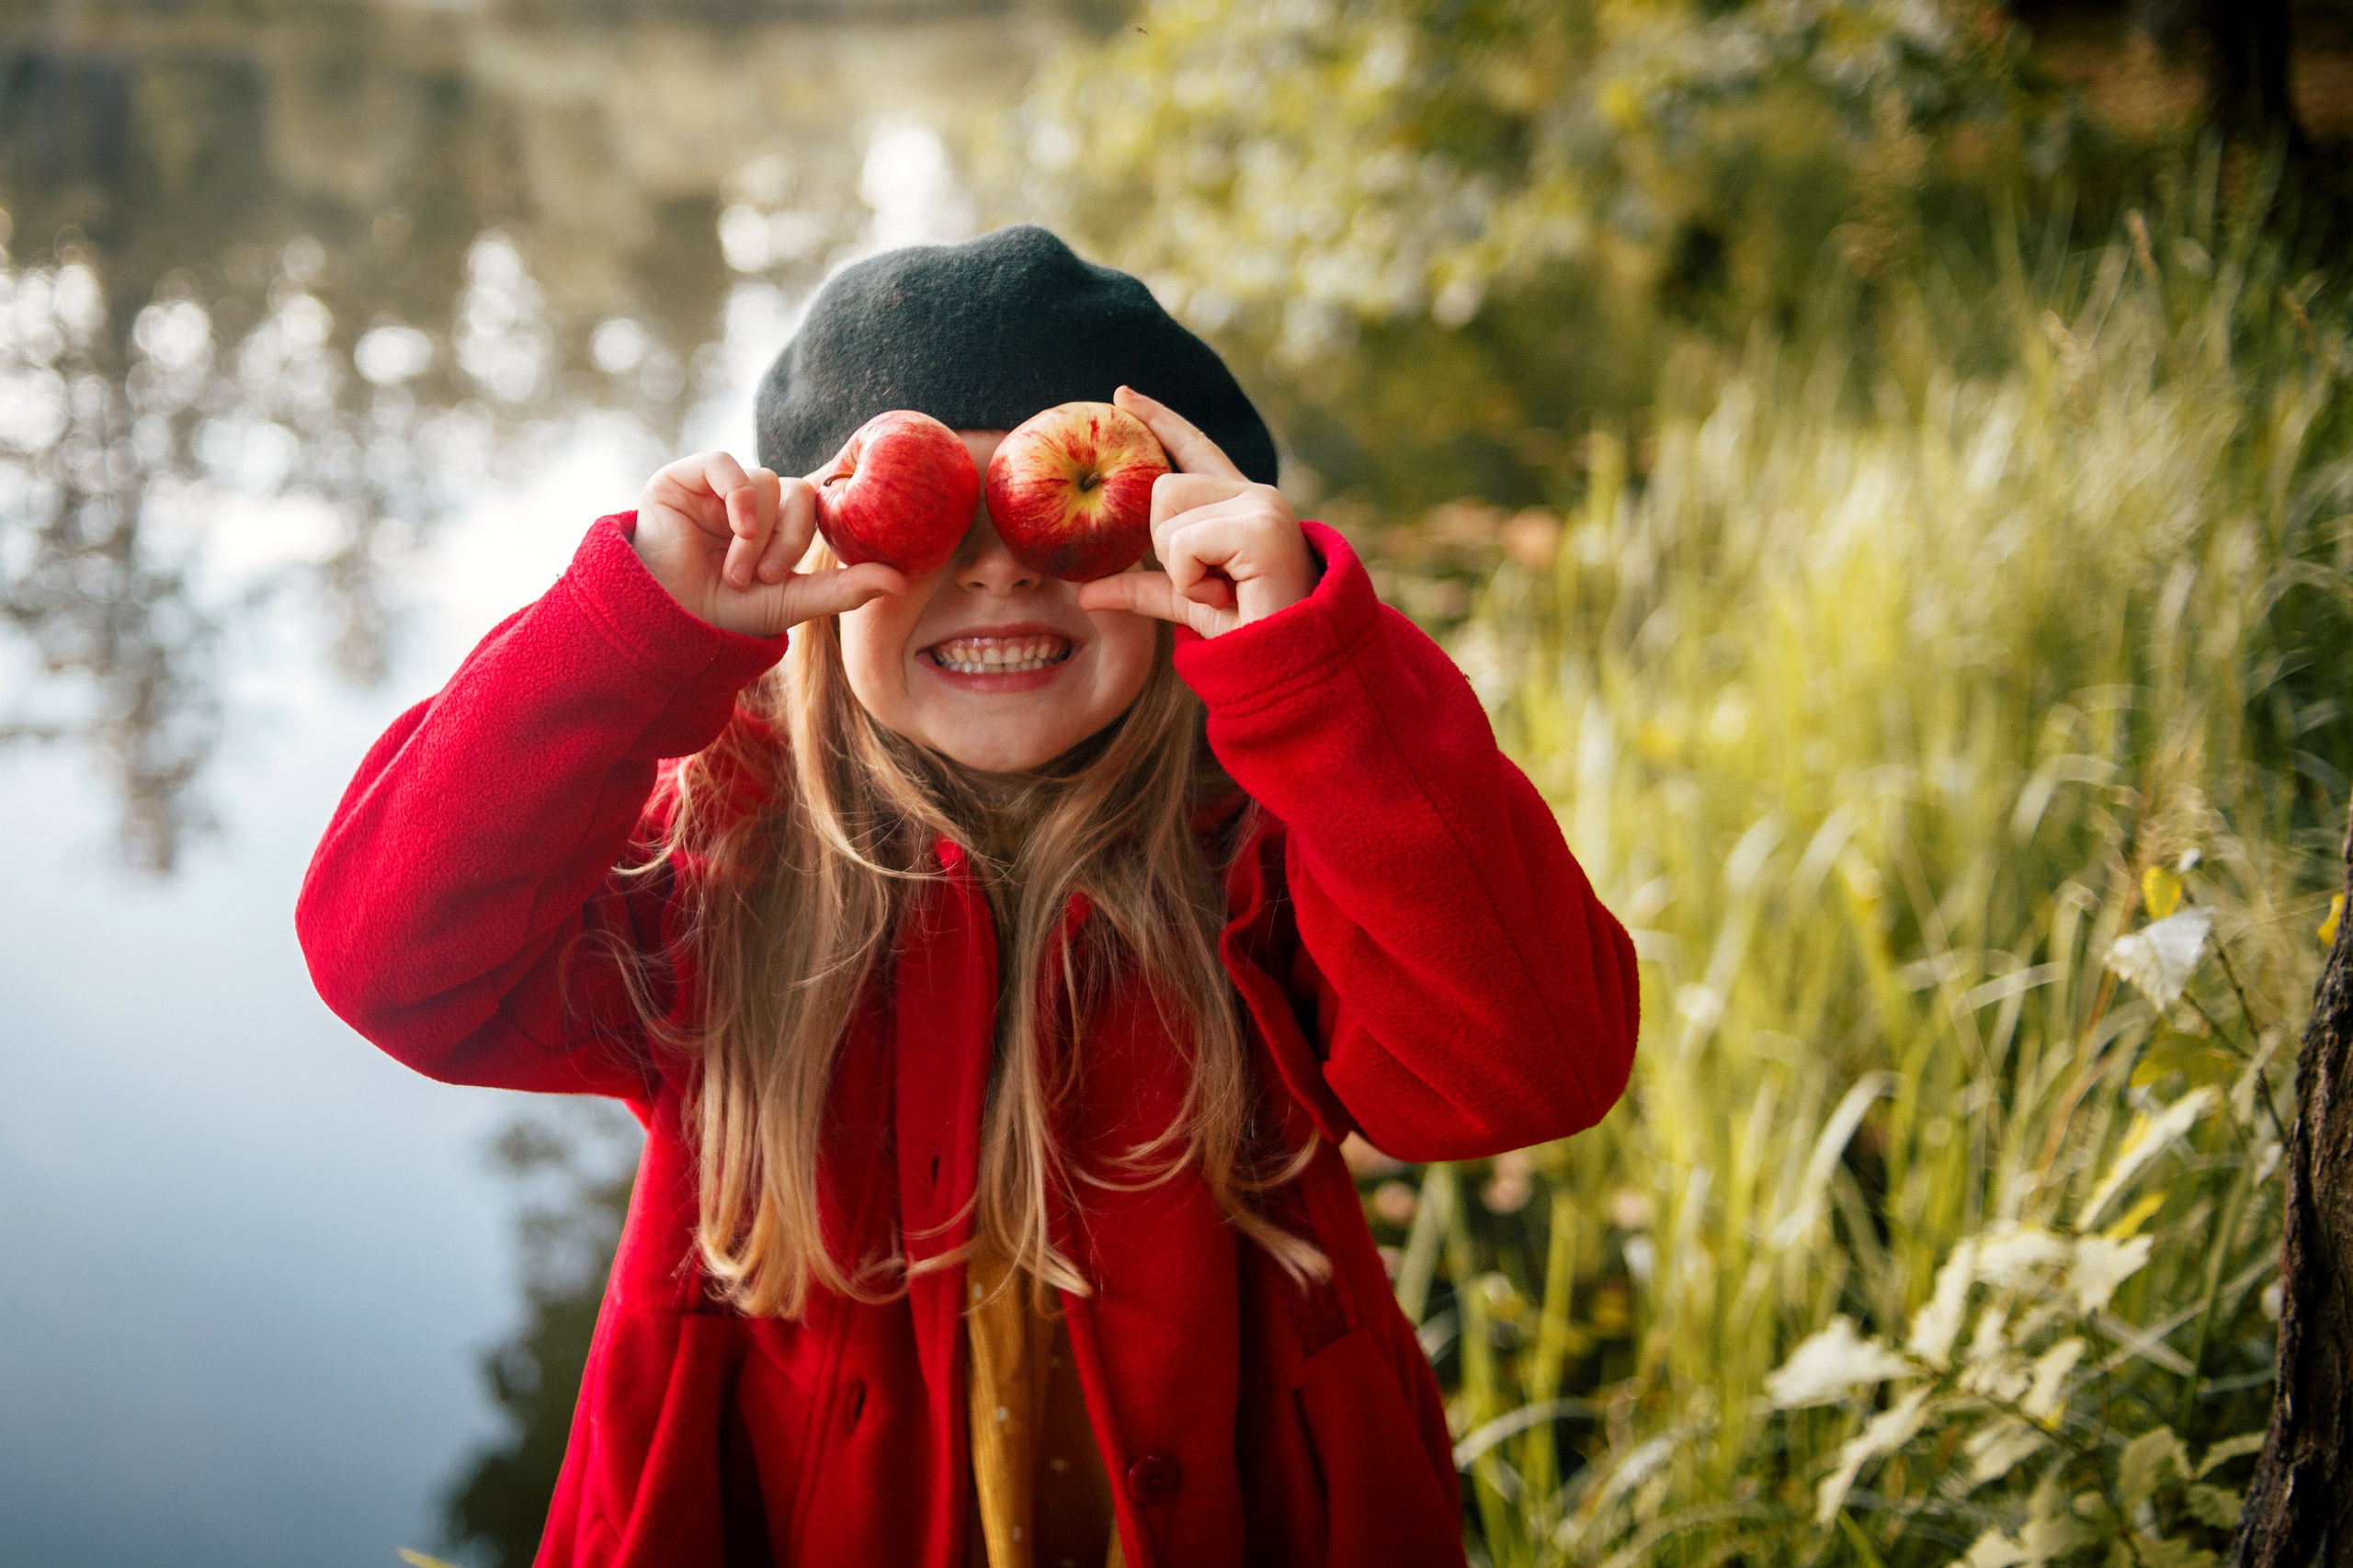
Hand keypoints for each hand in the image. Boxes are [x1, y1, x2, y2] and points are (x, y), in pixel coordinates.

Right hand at [631, 451, 905, 635]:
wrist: (668, 622)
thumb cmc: (726, 616)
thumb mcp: (792, 602)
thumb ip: (843, 589)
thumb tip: (901, 581)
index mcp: (778, 524)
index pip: (815, 506)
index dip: (807, 535)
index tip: (785, 574)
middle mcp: (753, 502)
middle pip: (798, 491)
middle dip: (787, 539)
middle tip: (762, 577)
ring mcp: (719, 488)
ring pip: (767, 481)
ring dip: (757, 533)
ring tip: (735, 572)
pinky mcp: (685, 478)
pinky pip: (726, 463)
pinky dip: (738, 495)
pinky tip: (735, 527)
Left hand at [1075, 386, 1314, 636]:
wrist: (1287, 663)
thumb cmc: (1247, 631)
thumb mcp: (1185, 600)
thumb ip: (1141, 587)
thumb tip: (1086, 593)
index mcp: (1237, 503)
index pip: (1192, 448)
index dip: (1157, 421)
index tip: (1121, 395)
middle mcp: (1253, 494)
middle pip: (1161, 486)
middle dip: (1166, 544)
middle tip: (1208, 580)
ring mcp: (1262, 506)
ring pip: (1167, 509)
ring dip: (1179, 565)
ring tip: (1222, 588)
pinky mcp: (1262, 527)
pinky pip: (1185, 543)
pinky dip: (1193, 580)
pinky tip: (1228, 594)